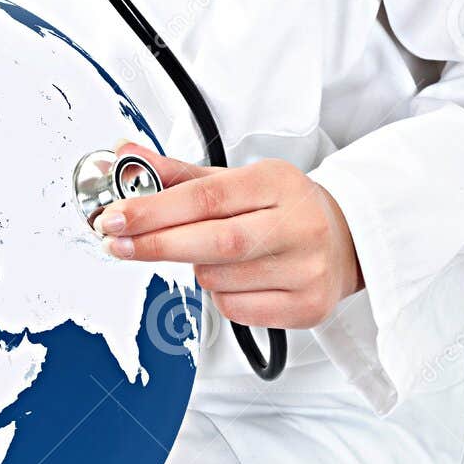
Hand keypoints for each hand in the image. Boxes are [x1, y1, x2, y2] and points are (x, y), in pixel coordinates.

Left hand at [96, 141, 363, 329]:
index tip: (115, 216)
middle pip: (213, 242)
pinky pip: (236, 310)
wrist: (347, 238)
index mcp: (276, 182)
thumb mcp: (236, 179)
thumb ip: (178, 173)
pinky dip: (220, 295)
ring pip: (219, 279)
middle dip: (156, 244)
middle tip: (118, 244)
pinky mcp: (307, 307)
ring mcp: (306, 269)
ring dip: (196, 269)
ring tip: (212, 254)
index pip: (205, 197)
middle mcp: (297, 224)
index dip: (154, 209)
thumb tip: (125, 153)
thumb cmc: (282, 206)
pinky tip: (235, 277)